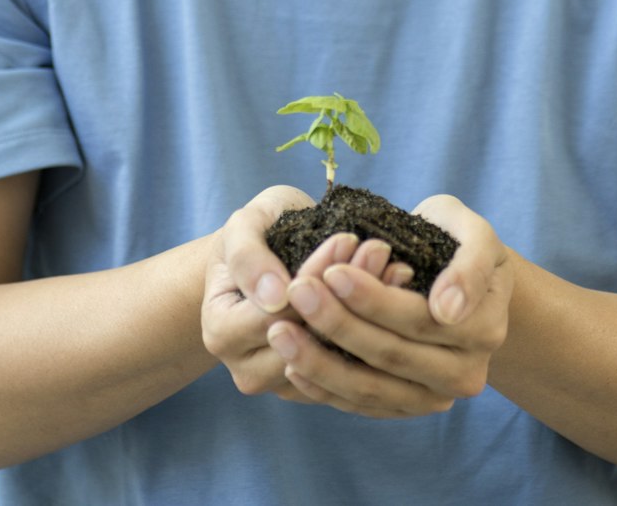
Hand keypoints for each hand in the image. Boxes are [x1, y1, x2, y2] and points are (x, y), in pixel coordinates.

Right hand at [202, 185, 413, 402]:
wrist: (259, 265)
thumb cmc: (252, 238)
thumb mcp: (243, 228)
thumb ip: (249, 257)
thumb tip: (276, 296)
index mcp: (221, 332)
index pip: (278, 312)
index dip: (316, 277)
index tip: (349, 238)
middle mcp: (246, 370)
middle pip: (310, 338)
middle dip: (350, 292)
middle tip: (381, 251)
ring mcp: (282, 385)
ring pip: (335, 355)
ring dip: (369, 311)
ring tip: (396, 269)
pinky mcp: (315, 388)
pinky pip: (349, 364)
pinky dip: (374, 328)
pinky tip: (395, 291)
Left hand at [264, 194, 511, 417]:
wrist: (461, 280)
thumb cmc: (459, 242)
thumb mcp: (473, 232)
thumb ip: (470, 263)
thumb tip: (445, 310)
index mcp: (484, 328)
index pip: (419, 319)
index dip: (373, 299)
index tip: (331, 272)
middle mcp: (465, 374)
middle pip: (391, 356)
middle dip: (338, 324)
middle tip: (296, 291)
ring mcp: (435, 397)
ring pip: (371, 389)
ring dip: (320, 362)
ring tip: (279, 331)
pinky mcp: (406, 406)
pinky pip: (362, 404)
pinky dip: (325, 388)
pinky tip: (291, 364)